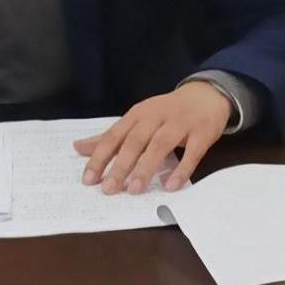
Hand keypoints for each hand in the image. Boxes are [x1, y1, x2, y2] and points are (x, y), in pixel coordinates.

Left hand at [73, 81, 231, 194]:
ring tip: (134, 190)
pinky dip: (180, 170)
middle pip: (135, 141)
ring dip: (146, 167)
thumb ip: (110, 136)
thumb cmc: (166, 111)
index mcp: (137, 114)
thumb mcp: (137, 119)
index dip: (100, 157)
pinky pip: (191, 153)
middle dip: (120, 165)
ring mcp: (179, 124)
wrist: (206, 95)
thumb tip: (78, 147)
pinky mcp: (201, 133)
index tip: (88, 179)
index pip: (114, 136)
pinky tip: (170, 186)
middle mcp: (155, 117)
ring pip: (160, 145)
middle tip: (109, 189)